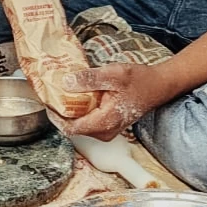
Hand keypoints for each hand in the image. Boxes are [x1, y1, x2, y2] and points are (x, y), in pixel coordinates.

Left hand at [57, 63, 178, 140]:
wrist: (158, 86)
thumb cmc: (140, 80)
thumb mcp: (114, 74)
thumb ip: (90, 79)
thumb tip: (66, 83)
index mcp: (105, 122)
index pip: (70, 128)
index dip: (56, 116)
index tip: (48, 100)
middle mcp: (105, 132)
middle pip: (73, 127)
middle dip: (61, 111)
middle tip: (53, 92)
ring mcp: (107, 131)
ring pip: (79, 125)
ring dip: (71, 110)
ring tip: (64, 92)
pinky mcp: (108, 126)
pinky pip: (87, 121)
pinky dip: (80, 110)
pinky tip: (79, 95)